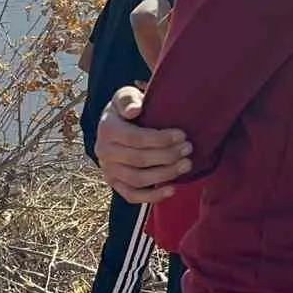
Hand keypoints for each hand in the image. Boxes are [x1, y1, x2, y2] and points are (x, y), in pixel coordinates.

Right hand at [96, 86, 192, 202]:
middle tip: (188, 148)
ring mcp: (108, 170)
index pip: (136, 138)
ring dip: (165, 174)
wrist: (114, 126)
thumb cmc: (126, 109)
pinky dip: (152, 196)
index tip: (182, 135)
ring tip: (186, 164)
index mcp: (107, 129)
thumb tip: (134, 111)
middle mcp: (103, 151)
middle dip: (168, 155)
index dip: (161, 139)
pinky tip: (172, 190)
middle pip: (139, 159)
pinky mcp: (114, 183)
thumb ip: (128, 99)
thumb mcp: (125, 96)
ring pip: (137, 179)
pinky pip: (131, 195)